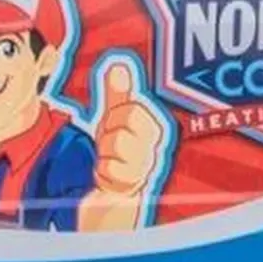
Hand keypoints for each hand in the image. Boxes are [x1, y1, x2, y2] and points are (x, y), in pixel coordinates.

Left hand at [91, 57, 169, 202]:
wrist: (118, 196)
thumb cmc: (121, 152)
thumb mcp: (117, 120)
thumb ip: (119, 93)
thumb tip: (118, 64)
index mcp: (159, 126)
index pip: (133, 106)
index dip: (116, 114)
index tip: (117, 124)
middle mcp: (159, 145)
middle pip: (127, 118)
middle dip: (110, 129)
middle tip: (113, 142)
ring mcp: (147, 167)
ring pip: (116, 142)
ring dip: (106, 151)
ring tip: (113, 159)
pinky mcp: (133, 188)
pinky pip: (110, 168)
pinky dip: (103, 172)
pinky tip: (111, 176)